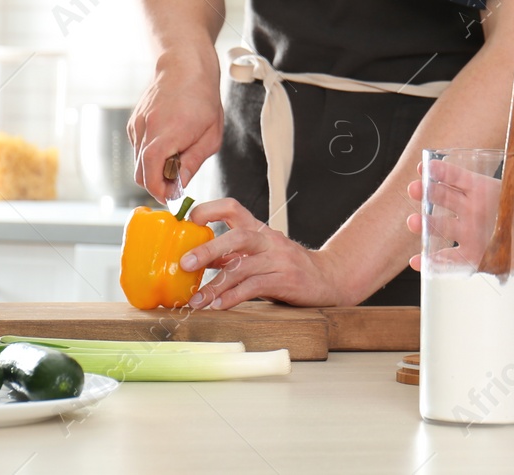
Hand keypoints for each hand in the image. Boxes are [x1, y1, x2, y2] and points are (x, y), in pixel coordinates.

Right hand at [129, 44, 222, 202]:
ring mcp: (137, 125)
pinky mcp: (133, 123)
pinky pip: (138, 148)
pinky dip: (150, 154)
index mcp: (167, 132)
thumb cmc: (203, 97)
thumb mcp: (210, 135)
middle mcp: (146, 129)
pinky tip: (168, 142)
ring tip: (177, 155)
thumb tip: (178, 187)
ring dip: (154, 168)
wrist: (184, 65)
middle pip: (140, 173)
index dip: (158, 191)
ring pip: (138, 162)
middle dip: (156, 184)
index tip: (172, 198)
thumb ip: (192, 163)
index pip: (150, 173)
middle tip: (176, 183)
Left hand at [180, 198, 351, 307]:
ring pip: (243, 267)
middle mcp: (269, 240)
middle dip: (208, 249)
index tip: (189, 221)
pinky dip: (233, 298)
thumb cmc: (287, 267)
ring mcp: (278, 260)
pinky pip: (254, 288)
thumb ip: (232, 256)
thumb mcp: (260, 255)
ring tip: (196, 300)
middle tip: (185, 263)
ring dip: (215, 285)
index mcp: (260, 230)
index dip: (209, 210)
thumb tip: (195, 260)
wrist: (328, 278)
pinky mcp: (285, 280)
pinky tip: (219, 306)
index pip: (233, 207)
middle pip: (237, 237)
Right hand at [403, 159, 513, 271]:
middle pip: (444, 199)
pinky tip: (418, 261)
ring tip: (414, 222)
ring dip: (425, 224)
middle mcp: (473, 210)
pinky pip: (449, 259)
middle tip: (415, 189)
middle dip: (427, 193)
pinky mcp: (472, 256)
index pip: (460, 178)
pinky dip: (432, 261)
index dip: (443, 171)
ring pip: (441, 227)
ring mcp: (470, 233)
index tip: (426, 167)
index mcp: (487, 191)